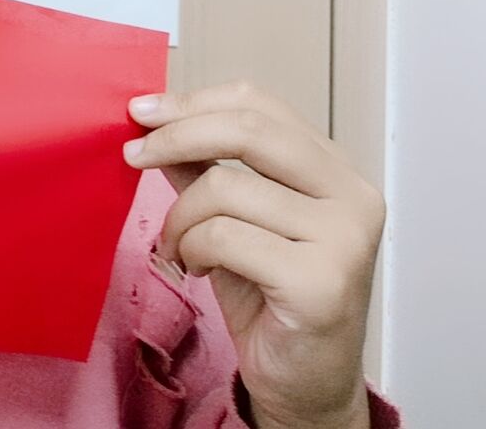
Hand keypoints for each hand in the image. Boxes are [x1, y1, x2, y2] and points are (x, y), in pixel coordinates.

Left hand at [123, 79, 384, 428]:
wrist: (305, 384)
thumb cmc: (271, 300)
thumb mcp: (232, 218)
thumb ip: (206, 169)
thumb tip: (156, 123)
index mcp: (334, 170)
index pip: (260, 104)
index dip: (195, 101)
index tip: (143, 111)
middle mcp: (352, 196)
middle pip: (248, 130)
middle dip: (176, 136)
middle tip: (133, 153)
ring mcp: (344, 238)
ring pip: (225, 187)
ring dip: (180, 218)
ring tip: (178, 247)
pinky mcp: (320, 282)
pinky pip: (224, 236)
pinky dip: (193, 249)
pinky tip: (197, 268)